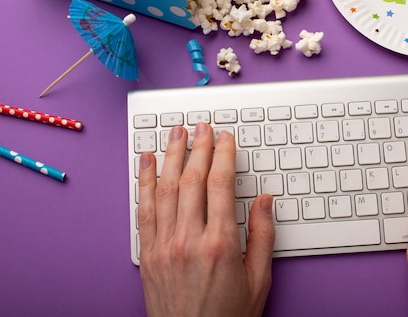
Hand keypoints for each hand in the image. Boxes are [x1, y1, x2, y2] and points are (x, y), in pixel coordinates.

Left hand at [138, 123, 275, 316]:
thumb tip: (263, 200)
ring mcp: (163, 247)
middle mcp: (188, 241)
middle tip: (202, 127)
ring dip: (171, 156)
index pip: (220, 185)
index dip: (223, 155)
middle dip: (198, 148)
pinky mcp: (148, 255)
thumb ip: (262, 236)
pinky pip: (144, 209)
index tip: (226, 139)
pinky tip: (148, 162)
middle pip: (192, 180)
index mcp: (220, 245)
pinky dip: (145, 182)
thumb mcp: (259, 280)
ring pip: (165, 189)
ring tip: (176, 132)